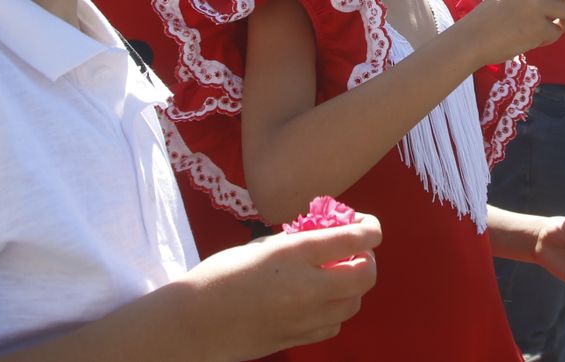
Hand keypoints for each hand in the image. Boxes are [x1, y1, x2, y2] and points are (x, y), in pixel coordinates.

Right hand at [182, 214, 380, 357]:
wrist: (193, 324)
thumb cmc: (218, 276)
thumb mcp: (259, 245)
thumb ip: (295, 240)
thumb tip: (323, 234)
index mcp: (295, 255)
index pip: (354, 239)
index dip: (370, 228)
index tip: (367, 225)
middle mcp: (307, 288)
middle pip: (365, 274)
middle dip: (367, 258)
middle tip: (354, 250)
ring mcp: (305, 318)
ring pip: (355, 302)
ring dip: (353, 284)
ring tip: (336, 273)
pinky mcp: (298, 339)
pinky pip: (335, 324)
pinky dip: (337, 309)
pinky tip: (320, 299)